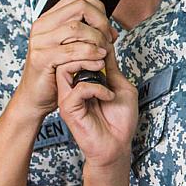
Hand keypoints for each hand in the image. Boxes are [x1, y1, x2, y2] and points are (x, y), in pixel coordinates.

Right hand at [15, 0, 116, 117]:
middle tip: (108, 40)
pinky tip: (98, 62)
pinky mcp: (42, 58)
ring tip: (104, 52)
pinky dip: (90, 54)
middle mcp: (42, 26)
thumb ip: (87, 36)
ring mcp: (40, 41)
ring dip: (97, 39)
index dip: (98, 8)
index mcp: (49, 19)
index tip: (106, 27)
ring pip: (77, 27)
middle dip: (101, 22)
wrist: (34, 98)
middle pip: (80, 7)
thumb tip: (110, 30)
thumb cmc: (55, 74)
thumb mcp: (71, 49)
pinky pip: (72, 50)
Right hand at [56, 40, 136, 169]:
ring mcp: (68, 96)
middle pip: (66, 53)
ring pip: (65, 66)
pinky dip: (96, 88)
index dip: (90, 40)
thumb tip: (107, 43)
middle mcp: (72, 85)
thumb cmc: (120, 119)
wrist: (118, 145)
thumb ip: (111, 66)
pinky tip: (108, 96)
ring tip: (104, 71)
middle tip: (104, 54)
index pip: (76, 50)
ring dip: (87, 64)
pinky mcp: (69, 108)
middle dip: (86, 47)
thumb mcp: (120, 85)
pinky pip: (77, 89)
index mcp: (83, 78)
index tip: (108, 40)